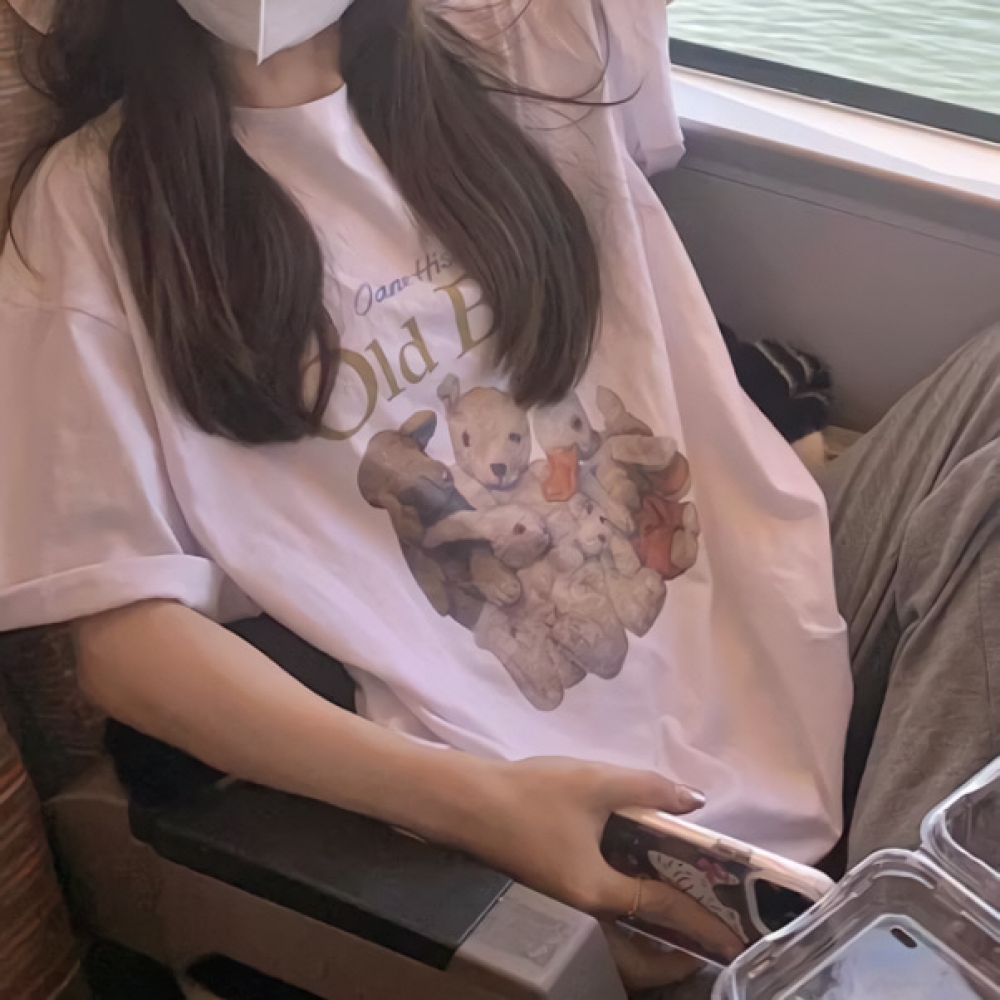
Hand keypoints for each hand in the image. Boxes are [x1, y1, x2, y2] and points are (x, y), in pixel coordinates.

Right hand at [467, 758, 743, 982]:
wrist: (464, 800)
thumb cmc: (529, 794)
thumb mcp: (594, 782)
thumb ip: (647, 788)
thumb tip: (693, 800)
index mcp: (596, 891)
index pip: (661, 910)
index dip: (701, 919)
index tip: (734, 936)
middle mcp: (581, 910)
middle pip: (635, 951)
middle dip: (672, 956)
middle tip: (705, 943)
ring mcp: (562, 904)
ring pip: (615, 939)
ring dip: (647, 938)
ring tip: (673, 920)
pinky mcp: (549, 889)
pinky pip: (598, 919)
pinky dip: (623, 915)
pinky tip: (630, 880)